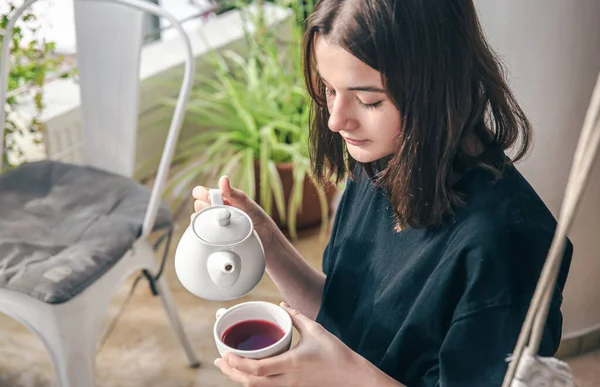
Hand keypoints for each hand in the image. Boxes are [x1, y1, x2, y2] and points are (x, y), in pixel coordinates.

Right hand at [192, 175, 278, 251]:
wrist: (264, 235)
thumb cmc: (255, 215)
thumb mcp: (244, 202)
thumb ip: (233, 192)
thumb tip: (223, 179)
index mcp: (219, 197)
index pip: (200, 192)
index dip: (200, 193)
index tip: (207, 196)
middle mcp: (214, 208)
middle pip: (198, 205)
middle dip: (205, 207)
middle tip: (218, 210)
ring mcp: (213, 222)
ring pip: (198, 219)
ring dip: (205, 219)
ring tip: (220, 221)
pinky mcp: (214, 235)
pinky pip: (202, 232)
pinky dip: (205, 231)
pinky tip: (215, 231)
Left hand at [214, 303, 372, 386]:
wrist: (351, 378)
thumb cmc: (336, 354)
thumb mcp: (315, 330)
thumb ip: (295, 316)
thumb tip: (281, 305)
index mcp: (291, 364)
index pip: (257, 369)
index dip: (237, 364)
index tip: (225, 353)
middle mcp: (288, 380)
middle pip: (251, 383)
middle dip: (231, 373)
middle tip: (219, 360)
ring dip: (240, 379)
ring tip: (228, 367)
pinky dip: (253, 383)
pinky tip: (248, 374)